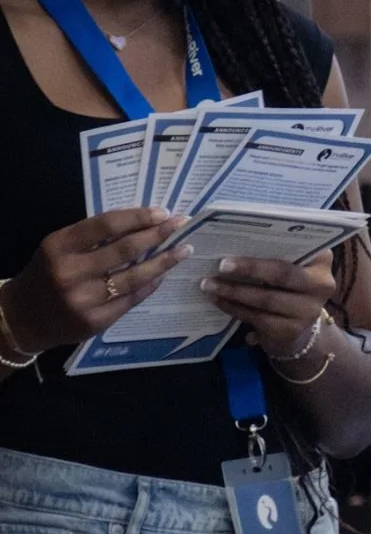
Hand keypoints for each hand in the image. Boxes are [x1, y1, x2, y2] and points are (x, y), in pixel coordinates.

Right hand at [1, 208, 190, 354]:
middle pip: (125, 250)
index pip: (106, 225)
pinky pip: (131, 299)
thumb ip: (92, 236)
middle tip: (182, 224)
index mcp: (59, 246)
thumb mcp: (59, 247)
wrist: (24, 317)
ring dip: (164, 262)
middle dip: (158, 235)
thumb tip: (142, 222)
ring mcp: (84, 301)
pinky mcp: (96, 322)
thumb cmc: (48, 272)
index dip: (137, 217)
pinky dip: (150, 284)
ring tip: (184, 249)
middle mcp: (70, 273)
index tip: (163, 212)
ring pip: (134, 277)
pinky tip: (163, 274)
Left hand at [199, 250, 335, 360]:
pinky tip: (218, 300)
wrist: (300, 329)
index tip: (242, 238)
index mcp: (322, 260)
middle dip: (249, 268)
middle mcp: (321, 285)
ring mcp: (308, 311)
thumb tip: (236, 239)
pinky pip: (257, 317)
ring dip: (234, 291)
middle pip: (282, 274)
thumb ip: (275, 253)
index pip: (299, 246)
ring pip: (266, 299)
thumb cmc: (289, 286)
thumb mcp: (291, 266)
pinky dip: (234, 308)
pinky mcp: (290, 331)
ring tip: (209, 284)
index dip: (271, 243)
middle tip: (220, 265)